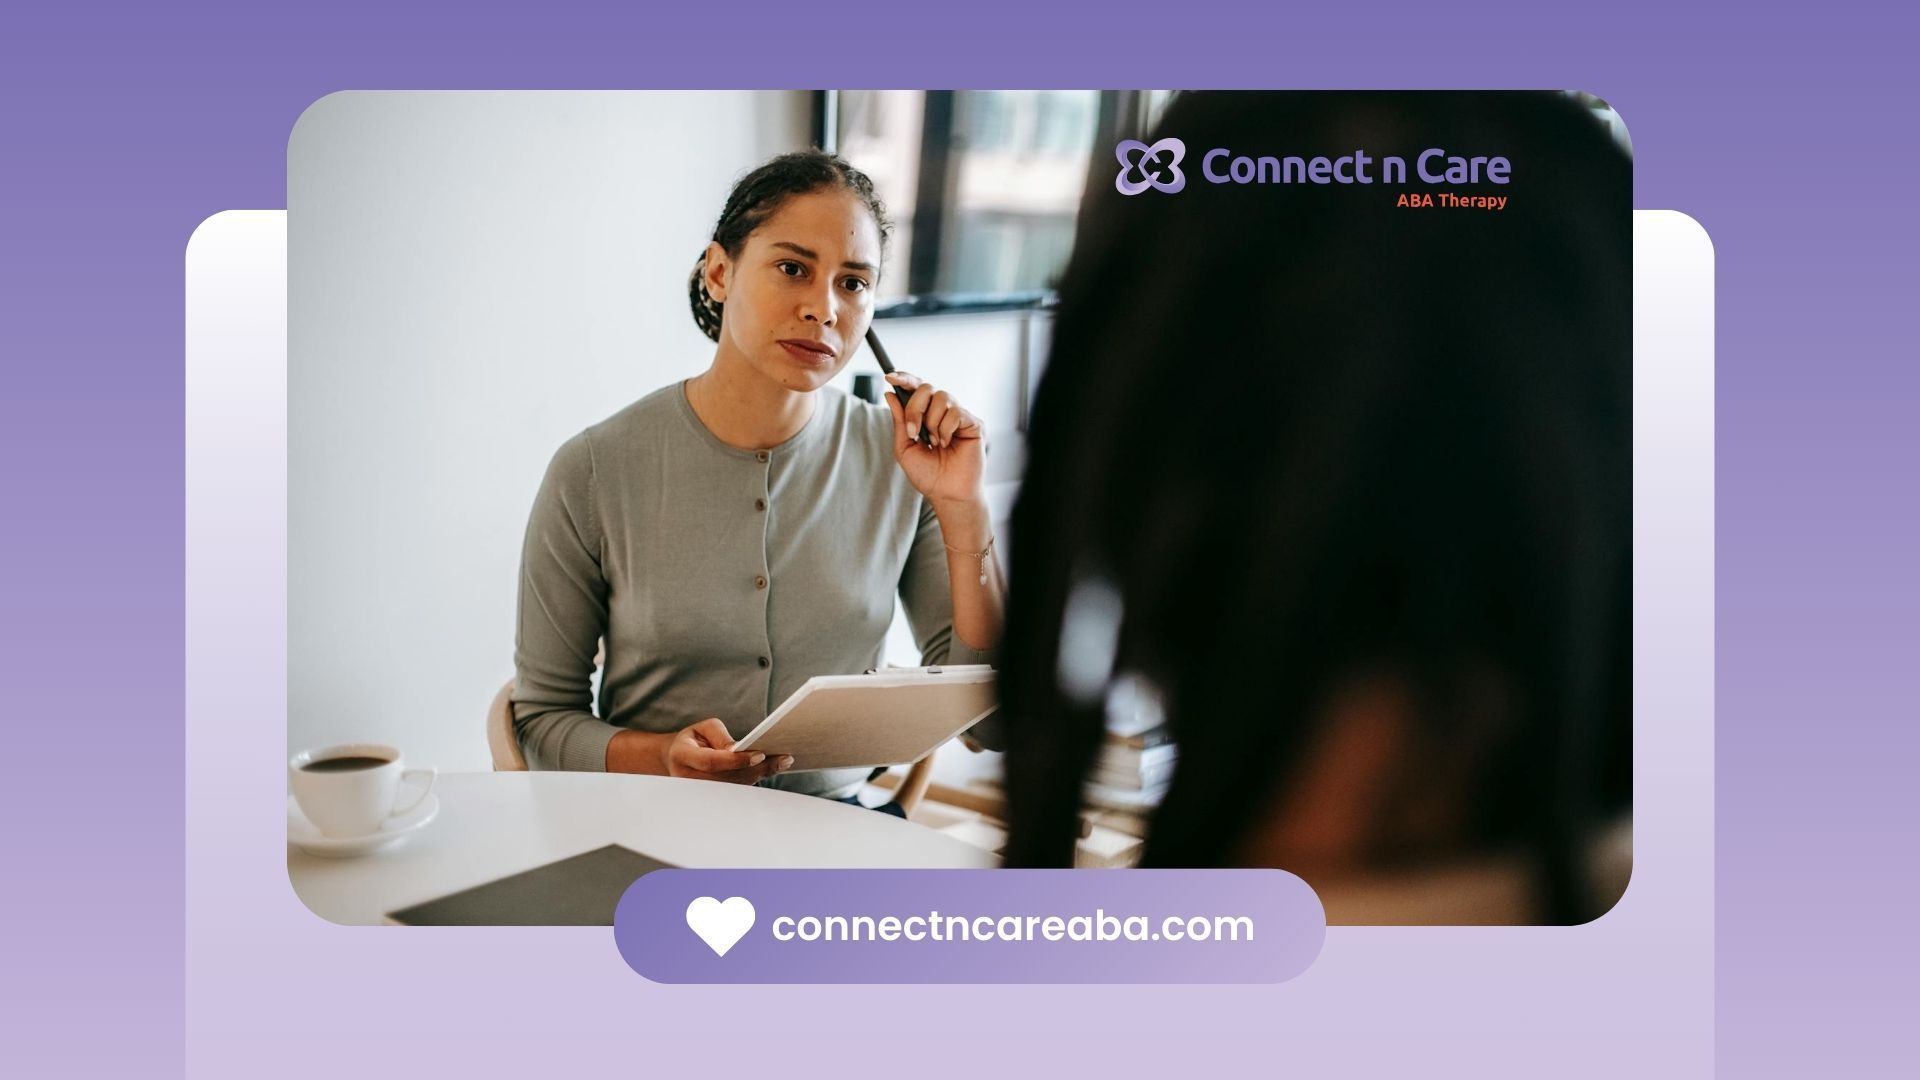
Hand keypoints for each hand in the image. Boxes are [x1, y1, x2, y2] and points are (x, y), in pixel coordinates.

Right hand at [662, 717, 791, 783]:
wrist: (677, 758)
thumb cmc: (693, 739)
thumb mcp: (703, 728)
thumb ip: (720, 735)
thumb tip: (737, 748)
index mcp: (683, 757)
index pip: (712, 762)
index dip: (736, 760)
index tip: (760, 754)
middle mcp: (690, 779)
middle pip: (729, 777)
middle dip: (758, 768)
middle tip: (783, 758)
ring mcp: (700, 793)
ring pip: (735, 786)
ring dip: (761, 774)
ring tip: (784, 761)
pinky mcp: (712, 798)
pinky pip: (737, 790)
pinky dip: (756, 779)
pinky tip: (773, 768)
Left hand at [883, 370, 985, 506]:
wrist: (947, 494)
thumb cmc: (928, 475)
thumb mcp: (905, 447)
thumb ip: (899, 421)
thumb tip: (890, 394)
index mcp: (927, 415)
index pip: (917, 388)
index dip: (904, 378)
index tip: (889, 377)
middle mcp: (943, 412)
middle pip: (927, 388)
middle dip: (915, 408)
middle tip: (914, 432)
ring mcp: (960, 416)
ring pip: (942, 397)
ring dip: (932, 422)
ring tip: (935, 443)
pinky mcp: (974, 423)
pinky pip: (956, 412)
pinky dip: (945, 429)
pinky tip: (947, 444)